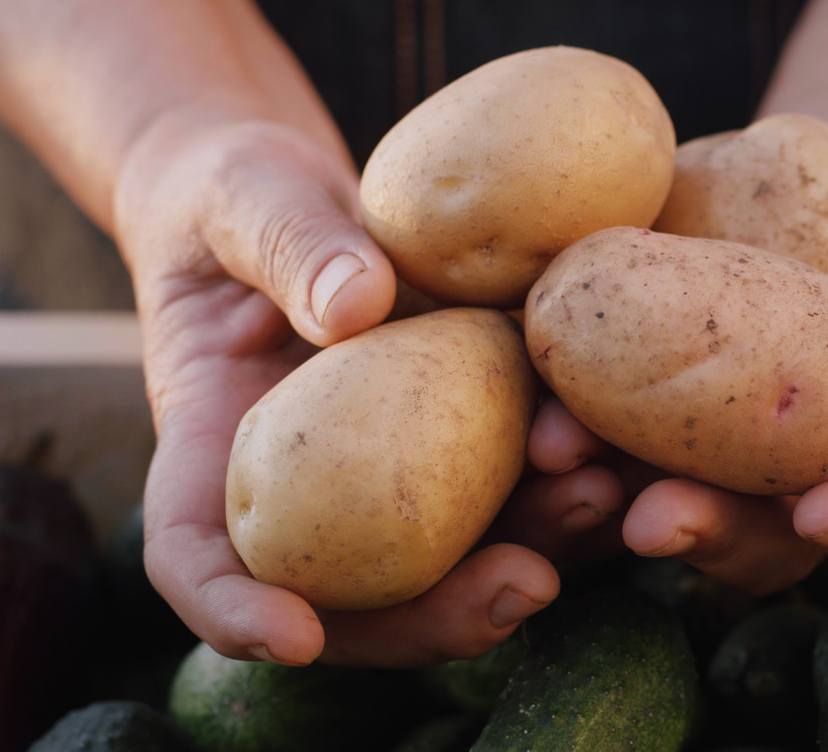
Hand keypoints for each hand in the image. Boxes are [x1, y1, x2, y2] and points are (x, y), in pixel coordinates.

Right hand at [115, 114, 559, 667]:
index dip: (236, 613)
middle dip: (435, 616)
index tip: (297, 636)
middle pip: (350, 595)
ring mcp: (382, 472)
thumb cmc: (231, 195)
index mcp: (212, 447)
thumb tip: (359, 303)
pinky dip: (566, 472)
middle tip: (521, 588)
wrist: (288, 191)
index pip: (196, 558)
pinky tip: (631, 446)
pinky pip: (506, 472)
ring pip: (447, 552)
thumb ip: (289, 246)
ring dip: (530, 543)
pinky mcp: (455, 435)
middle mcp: (301, 487)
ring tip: (604, 498)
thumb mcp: (244, 200)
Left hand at [519, 143, 827, 592]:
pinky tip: (524, 414)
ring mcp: (707, 453)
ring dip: (608, 499)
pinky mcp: (633, 413)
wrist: (796, 180)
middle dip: (710, 532)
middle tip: (660, 515)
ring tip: (562, 459)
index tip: (827, 511)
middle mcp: (791, 476)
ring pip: (662, 506)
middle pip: (759, 537)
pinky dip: (561, 441)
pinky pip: (596, 444)